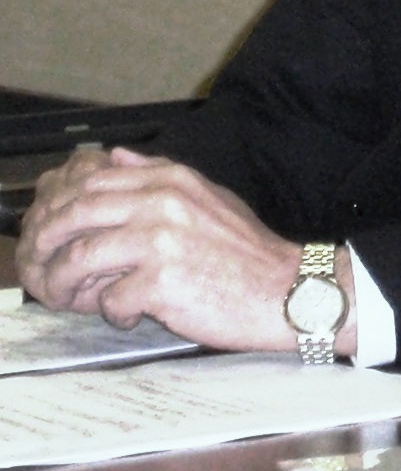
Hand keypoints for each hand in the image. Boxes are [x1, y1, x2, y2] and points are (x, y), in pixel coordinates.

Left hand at [16, 147, 356, 354]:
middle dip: (48, 242)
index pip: (93, 180)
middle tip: (44, 266)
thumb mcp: (206, 196)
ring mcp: (161, 240)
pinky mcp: (161, 282)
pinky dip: (112, 311)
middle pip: (76, 213)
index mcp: (172, 178)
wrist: (286, 289)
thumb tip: (113, 156)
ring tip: (76, 297)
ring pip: (81, 258)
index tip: (50, 228)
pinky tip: (130, 313)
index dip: (61, 204)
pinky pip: (110, 299)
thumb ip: (158, 174)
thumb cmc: (245, 251)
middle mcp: (163, 202)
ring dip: (68, 283)